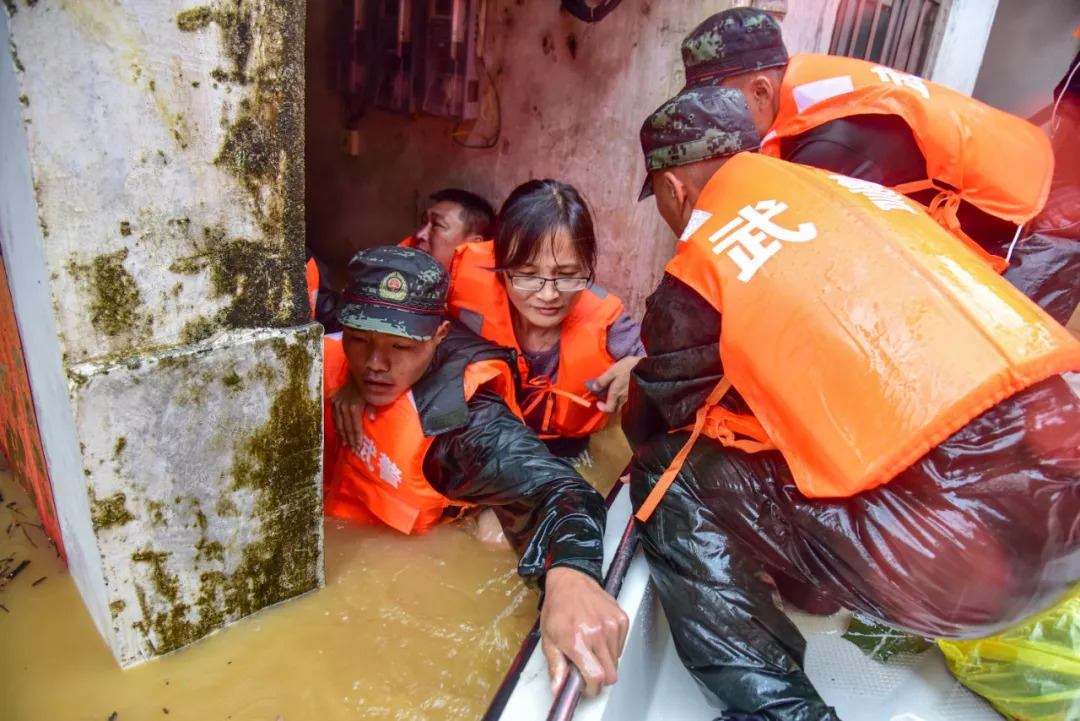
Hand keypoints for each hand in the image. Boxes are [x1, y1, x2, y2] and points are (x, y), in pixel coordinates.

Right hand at [329, 376, 366, 453]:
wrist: (355, 376)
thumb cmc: (367, 388)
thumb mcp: (372, 397)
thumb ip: (372, 408)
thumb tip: (372, 419)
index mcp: (354, 407)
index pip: (355, 426)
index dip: (357, 438)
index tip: (359, 447)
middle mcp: (344, 407)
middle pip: (347, 428)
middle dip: (351, 440)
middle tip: (353, 449)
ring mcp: (337, 405)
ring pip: (339, 424)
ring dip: (343, 435)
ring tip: (346, 445)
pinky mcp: (333, 402)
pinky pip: (334, 417)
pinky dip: (337, 426)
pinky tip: (339, 434)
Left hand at [540, 566, 628, 696]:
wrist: (570, 581)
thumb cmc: (557, 609)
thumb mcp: (548, 639)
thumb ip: (555, 666)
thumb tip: (558, 689)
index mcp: (577, 640)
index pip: (597, 677)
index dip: (593, 688)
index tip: (587, 687)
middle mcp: (597, 633)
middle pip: (611, 674)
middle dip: (600, 678)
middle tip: (588, 669)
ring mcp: (612, 625)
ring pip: (616, 661)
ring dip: (605, 661)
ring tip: (591, 648)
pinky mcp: (621, 619)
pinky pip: (621, 645)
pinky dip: (612, 647)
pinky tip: (599, 636)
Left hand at [590, 356, 642, 414]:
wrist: (647, 366)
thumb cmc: (628, 368)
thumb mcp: (613, 371)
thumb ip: (603, 380)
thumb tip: (594, 388)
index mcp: (616, 395)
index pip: (608, 409)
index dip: (602, 408)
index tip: (598, 402)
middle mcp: (624, 400)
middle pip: (616, 409)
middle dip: (610, 406)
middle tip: (606, 399)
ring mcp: (632, 398)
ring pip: (622, 406)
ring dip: (617, 403)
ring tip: (615, 395)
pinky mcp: (638, 395)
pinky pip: (629, 402)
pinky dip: (624, 400)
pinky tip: (624, 393)